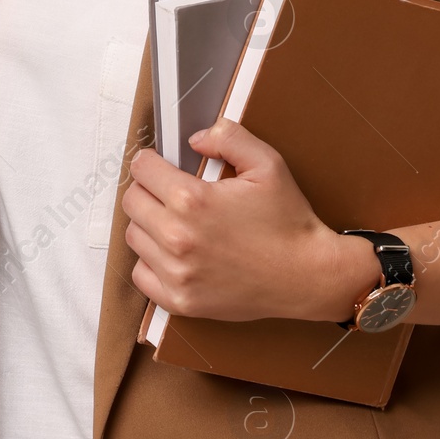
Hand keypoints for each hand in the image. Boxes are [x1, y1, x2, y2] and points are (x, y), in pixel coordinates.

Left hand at [122, 117, 371, 322]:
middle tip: (169, 191)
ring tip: (176, 221)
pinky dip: (151, 262)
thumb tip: (194, 139)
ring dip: (149, 224)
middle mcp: (178, 238)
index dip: (150, 160)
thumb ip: (228, 138)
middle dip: (148, 189)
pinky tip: (174, 253)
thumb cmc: (288, 221)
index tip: (158, 164)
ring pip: (134, 237)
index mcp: (192, 201)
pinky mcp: (181, 301)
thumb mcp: (267, 163)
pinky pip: (141, 275)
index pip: (141, 170)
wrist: (307, 276)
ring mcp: (177, 274)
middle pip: (132, 202)